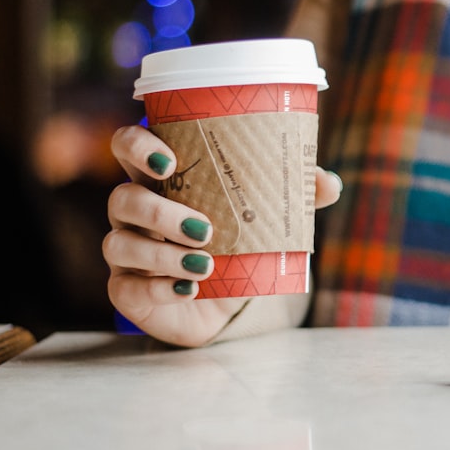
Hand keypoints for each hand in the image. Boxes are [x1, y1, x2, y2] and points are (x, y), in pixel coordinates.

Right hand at [102, 125, 342, 346]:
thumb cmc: (238, 243)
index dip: (137, 146)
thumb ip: (297, 195)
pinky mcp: (126, 290)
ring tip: (206, 264)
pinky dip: (159, 288)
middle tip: (205, 227)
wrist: (227, 302)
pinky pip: (126, 287)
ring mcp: (127, 250)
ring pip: (119, 243)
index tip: (170, 161)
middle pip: (121, 197)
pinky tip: (188, 290)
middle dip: (158, 210)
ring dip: (164, 254)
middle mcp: (136, 211)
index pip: (128, 146)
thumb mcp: (268, 216)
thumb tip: (329, 183)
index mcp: (163, 180)